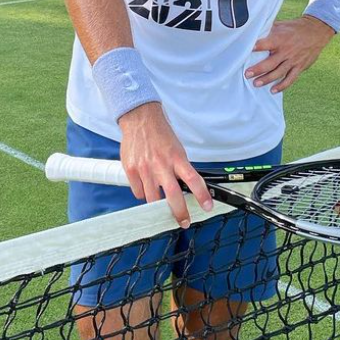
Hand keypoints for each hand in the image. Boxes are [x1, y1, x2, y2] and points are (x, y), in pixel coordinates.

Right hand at [119, 103, 212, 227]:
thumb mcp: (176, 149)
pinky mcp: (131, 170)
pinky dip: (143, 193)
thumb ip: (180, 168)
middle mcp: (161, 164)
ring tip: (161, 202)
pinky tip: (145, 186)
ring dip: (158, 204)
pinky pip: (138, 192)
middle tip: (184, 221)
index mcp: (176, 157)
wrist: (140, 118)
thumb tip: (188, 188)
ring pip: (152, 199)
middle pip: (173, 196)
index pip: (193, 179)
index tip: (207, 206)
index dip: (202, 195)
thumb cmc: (161, 134)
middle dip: (180, 212)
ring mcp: (145, 168)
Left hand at [245, 16, 334, 93]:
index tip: (245, 51)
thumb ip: (267, 29)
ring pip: (279, 73)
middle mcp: (286, 51)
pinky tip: (273, 90)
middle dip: (258, 69)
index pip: (265, 44)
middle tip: (247, 74)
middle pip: (270, 63)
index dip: (256, 47)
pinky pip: (290, 78)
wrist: (316, 31)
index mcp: (280, 39)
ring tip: (256, 84)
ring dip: (267, 79)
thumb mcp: (281, 25)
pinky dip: (282, 85)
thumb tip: (252, 30)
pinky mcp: (300, 67)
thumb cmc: (294, 27)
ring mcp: (293, 60)